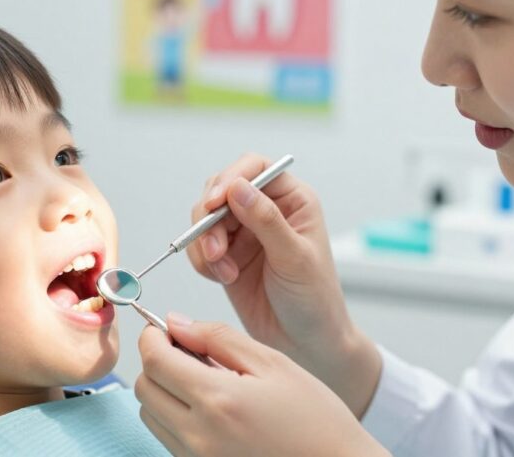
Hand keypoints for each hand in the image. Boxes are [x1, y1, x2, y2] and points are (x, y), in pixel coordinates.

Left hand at [136, 318, 388, 456]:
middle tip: (187, 351)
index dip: (153, 337)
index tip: (163, 328)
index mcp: (218, 400)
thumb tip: (175, 322)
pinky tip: (214, 407)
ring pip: (152, 415)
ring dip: (165, 391)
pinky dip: (178, 416)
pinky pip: (169, 438)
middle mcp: (199, 436)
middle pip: (144, 389)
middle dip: (157, 363)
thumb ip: (218, 338)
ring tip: (205, 381)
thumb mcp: (273, 363)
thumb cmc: (316, 419)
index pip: (155, 361)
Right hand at [187, 153, 380, 414]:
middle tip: (215, 249)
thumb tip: (238, 186)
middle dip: (210, 218)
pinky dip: (202, 261)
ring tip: (223, 271)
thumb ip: (266, 220)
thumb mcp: (294, 258)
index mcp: (292, 199)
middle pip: (221, 190)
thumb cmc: (314, 299)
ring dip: (204, 244)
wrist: (306, 344)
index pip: (254, 168)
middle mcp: (266, 209)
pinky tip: (224, 278)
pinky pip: (199, 246)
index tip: (215, 203)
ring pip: (205, 219)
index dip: (230, 178)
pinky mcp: (227, 255)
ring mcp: (245, 232)